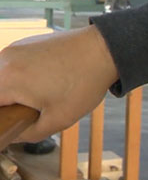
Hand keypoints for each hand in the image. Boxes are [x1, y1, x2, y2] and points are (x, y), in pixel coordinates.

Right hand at [0, 25, 118, 141]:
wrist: (105, 50)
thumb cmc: (84, 83)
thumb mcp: (58, 120)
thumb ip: (28, 133)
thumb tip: (13, 136)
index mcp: (6, 80)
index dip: (3, 119)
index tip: (16, 121)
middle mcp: (4, 60)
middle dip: (7, 104)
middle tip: (30, 110)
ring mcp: (14, 48)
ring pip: (2, 78)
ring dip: (14, 90)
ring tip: (42, 94)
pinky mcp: (25, 43)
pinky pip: (13, 65)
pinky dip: (22, 76)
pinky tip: (45, 81)